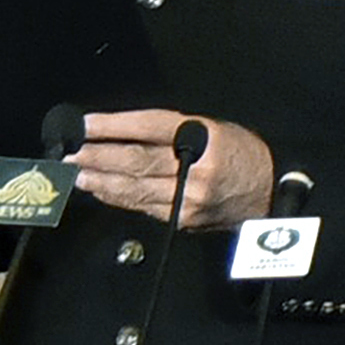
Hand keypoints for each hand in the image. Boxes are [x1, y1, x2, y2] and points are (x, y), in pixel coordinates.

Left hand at [71, 110, 275, 228]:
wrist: (273, 192)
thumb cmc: (242, 155)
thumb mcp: (214, 129)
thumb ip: (172, 132)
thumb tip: (123, 134)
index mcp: (205, 137)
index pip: (150, 127)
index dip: (115, 125)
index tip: (86, 124)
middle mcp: (196, 169)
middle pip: (137, 160)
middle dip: (98, 156)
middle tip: (71, 153)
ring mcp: (189, 199)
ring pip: (135, 188)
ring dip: (101, 181)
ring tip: (77, 173)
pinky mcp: (184, 220)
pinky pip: (143, 207)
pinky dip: (118, 198)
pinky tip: (101, 191)